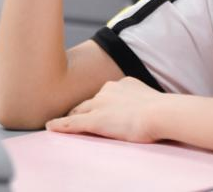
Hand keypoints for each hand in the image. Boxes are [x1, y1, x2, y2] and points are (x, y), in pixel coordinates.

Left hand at [45, 76, 164, 142]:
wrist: (159, 112)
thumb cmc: (162, 109)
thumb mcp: (150, 99)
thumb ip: (142, 102)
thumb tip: (149, 109)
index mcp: (121, 84)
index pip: (104, 95)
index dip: (97, 103)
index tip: (95, 108)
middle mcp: (107, 91)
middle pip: (87, 101)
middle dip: (79, 108)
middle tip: (70, 114)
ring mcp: (100, 105)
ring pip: (78, 111)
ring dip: (68, 116)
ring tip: (58, 122)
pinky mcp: (95, 120)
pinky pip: (72, 123)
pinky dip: (60, 126)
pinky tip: (50, 127)